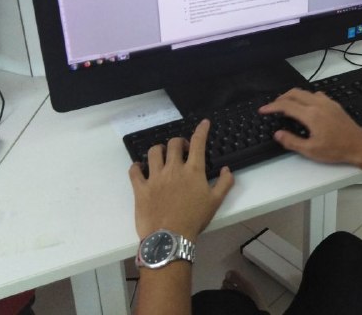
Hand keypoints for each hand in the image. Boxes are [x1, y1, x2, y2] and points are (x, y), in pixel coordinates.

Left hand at [129, 119, 234, 240]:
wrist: (169, 238)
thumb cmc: (194, 219)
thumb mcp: (215, 202)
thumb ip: (224, 183)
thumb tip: (227, 169)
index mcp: (193, 171)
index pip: (198, 143)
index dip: (201, 130)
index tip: (204, 123)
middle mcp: (173, 169)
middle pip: (174, 144)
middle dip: (179, 142)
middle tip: (183, 150)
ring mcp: (155, 177)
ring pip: (154, 152)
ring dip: (159, 150)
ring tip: (162, 157)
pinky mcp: (140, 188)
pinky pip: (134, 171)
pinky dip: (137, 166)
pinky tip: (140, 167)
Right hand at [260, 89, 361, 163]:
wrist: (358, 145)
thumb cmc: (336, 149)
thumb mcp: (311, 150)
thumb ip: (292, 141)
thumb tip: (278, 134)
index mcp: (311, 115)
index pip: (286, 105)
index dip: (272, 106)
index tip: (263, 110)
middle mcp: (319, 105)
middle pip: (295, 93)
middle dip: (281, 98)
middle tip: (273, 106)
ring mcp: (327, 103)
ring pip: (305, 92)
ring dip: (293, 96)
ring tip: (286, 106)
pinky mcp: (334, 105)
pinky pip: (316, 95)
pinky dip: (305, 97)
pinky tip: (305, 106)